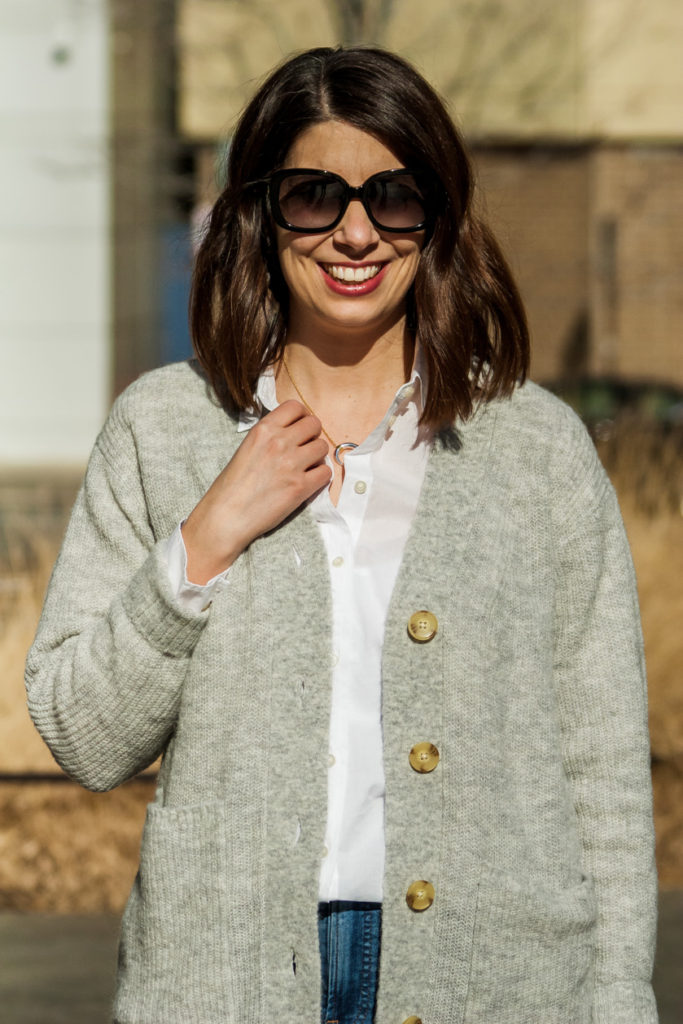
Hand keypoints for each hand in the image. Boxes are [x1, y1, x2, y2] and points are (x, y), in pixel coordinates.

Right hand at [181, 400, 330, 582]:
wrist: (227, 516)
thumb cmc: (231, 486)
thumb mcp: (246, 448)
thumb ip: (269, 436)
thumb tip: (291, 432)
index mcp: (263, 429)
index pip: (295, 407)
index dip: (302, 416)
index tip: (299, 427)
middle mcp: (279, 442)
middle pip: (314, 424)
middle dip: (312, 435)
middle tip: (305, 447)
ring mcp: (292, 464)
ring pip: (322, 447)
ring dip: (317, 456)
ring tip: (306, 466)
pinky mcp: (300, 487)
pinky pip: (325, 472)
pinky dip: (320, 476)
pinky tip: (308, 481)